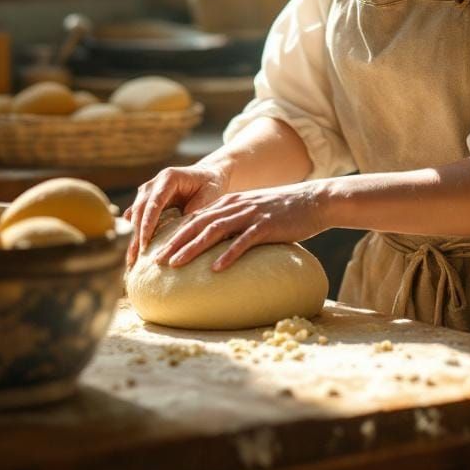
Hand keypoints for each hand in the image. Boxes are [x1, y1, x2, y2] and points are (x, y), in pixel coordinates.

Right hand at [124, 162, 230, 266]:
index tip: (144, 246)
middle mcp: (154, 183)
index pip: (154, 203)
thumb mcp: (208, 198)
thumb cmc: (210, 187)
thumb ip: (193, 214)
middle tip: (133, 260)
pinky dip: (134, 233)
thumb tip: (179, 236)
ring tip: (131, 261)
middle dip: (136, 235)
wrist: (208, 176)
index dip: (148, 225)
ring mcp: (147, 191)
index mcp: (169, 178)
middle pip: (140, 210)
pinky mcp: (145, 201)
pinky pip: (135, 217)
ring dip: (132, 237)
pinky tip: (133, 251)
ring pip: (134, 214)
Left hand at [153, 180, 327, 271]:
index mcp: (230, 202)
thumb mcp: (253, 211)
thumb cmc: (283, 211)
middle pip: (198, 223)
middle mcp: (236, 206)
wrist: (313, 200)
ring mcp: (251, 215)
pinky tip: (215, 269)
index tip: (157, 251)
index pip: (194, 218)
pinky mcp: (267, 226)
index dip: (174, 234)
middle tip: (155, 261)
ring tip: (175, 265)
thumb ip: (234, 223)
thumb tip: (216, 245)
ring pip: (214, 230)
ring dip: (192, 248)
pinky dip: (228, 255)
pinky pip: (244, 241)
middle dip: (174, 242)